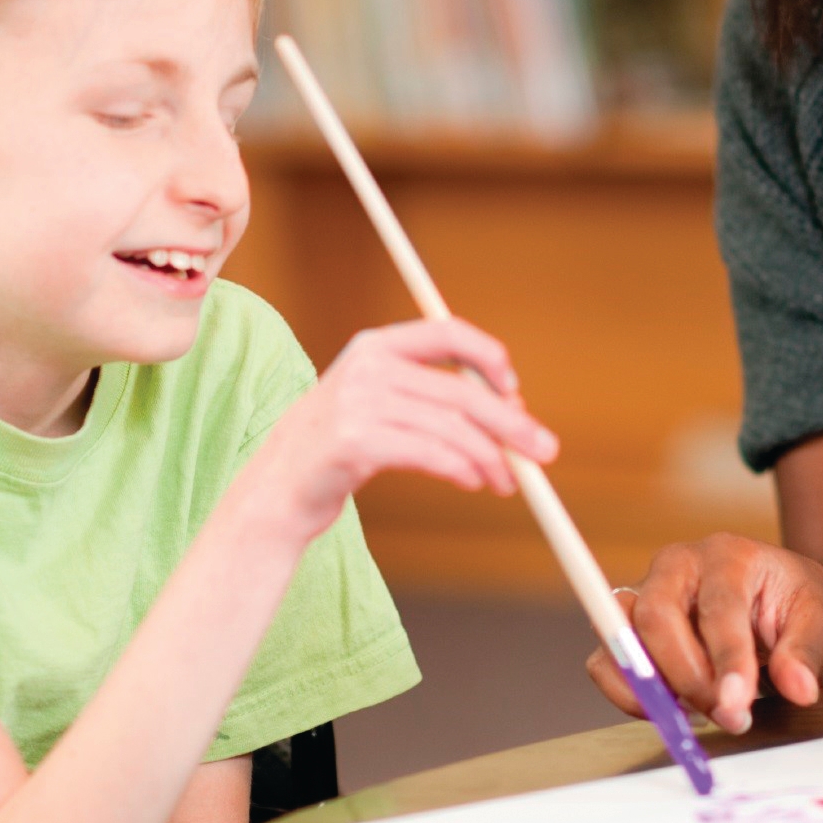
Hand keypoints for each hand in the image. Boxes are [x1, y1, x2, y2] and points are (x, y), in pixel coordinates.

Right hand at [236, 319, 554, 542]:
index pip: (448, 332)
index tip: (516, 390)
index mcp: (376, 346)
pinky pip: (428, 453)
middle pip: (461, 389)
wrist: (277, 490)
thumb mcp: (382, 405)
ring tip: (506, 483)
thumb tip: (513, 409)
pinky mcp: (354, 442)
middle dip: (511, 423)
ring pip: (450, 427)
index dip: (490, 356)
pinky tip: (475, 482)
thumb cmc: (340, 450)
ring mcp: (357, 402)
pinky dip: (461, 468)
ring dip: (490, 459)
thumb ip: (433, 396)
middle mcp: (367, 366)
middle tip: (545, 452)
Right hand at [583, 533, 822, 733]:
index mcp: (726, 555)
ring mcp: (645, 593)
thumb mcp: (818, 620)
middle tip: (725, 715)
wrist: (773, 601)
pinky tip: (676, 709)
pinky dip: (631, 695)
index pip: (718, 606)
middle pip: (656, 617)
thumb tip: (799, 689)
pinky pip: (604, 662)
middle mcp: (676, 567)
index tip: (737, 705)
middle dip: (687, 677)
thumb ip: (805, 653)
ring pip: (620, 637)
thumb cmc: (792, 604)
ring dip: (651, 687)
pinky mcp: (628, 628)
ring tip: (699, 714)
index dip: (726, 659)